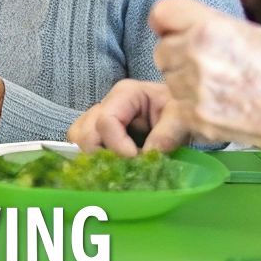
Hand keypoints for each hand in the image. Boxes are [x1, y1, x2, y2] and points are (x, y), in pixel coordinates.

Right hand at [68, 80, 189, 155]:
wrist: (183, 113)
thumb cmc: (182, 109)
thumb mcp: (182, 118)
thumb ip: (167, 134)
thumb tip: (147, 155)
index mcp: (125, 94)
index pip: (106, 121)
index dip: (118, 145)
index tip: (137, 159)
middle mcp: (106, 104)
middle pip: (85, 132)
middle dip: (102, 154)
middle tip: (127, 166)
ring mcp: (99, 118)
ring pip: (77, 138)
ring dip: (93, 156)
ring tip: (118, 165)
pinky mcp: (99, 134)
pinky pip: (82, 145)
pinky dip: (92, 158)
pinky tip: (112, 165)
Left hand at [148, 0, 260, 149]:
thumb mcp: (249, 31)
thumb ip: (210, 24)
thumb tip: (183, 23)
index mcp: (209, 27)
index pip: (161, 14)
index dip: (167, 23)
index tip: (173, 29)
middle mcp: (196, 54)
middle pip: (161, 48)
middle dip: (177, 53)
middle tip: (204, 61)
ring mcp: (193, 88)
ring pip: (168, 77)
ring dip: (183, 78)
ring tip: (215, 83)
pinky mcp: (194, 116)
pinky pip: (177, 103)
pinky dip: (191, 103)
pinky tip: (216, 101)